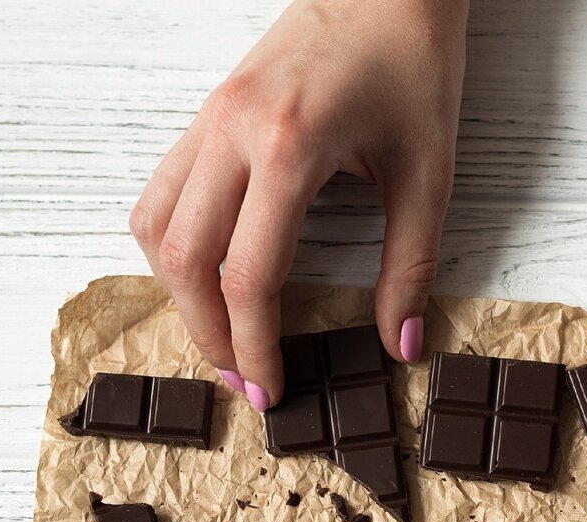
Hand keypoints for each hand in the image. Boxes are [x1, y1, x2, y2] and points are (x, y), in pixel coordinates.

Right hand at [130, 0, 467, 409]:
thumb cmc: (412, 65)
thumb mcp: (429, 172)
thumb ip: (411, 264)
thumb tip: (402, 344)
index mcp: (289, 147)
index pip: (249, 276)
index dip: (257, 347)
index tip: (274, 391)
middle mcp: (231, 133)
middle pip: (187, 262)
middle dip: (212, 337)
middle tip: (247, 382)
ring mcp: (208, 120)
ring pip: (157, 229)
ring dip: (181, 296)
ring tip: (223, 340)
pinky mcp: (204, 116)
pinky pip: (161, 195)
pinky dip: (172, 248)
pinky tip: (205, 277)